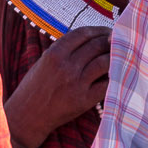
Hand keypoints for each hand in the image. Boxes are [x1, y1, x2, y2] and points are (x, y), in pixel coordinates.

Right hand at [4, 27, 111, 147]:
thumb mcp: (44, 62)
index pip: (83, 33)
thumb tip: (89, 39)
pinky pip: (106, 84)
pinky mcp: (84, 100)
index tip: (108, 31)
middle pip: (96, 45)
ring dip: (115, 57)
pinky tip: (118, 74)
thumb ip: (64, 50)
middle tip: (119, 41)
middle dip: (110, 41)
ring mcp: (76, 83)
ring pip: (104, 62)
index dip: (99, 30)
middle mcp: (66, 66)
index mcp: (55, 53)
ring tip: (121, 56)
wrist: (27, 116)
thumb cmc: (35, 88)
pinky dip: (114, 77)